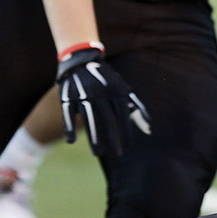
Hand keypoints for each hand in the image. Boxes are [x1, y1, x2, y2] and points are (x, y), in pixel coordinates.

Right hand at [56, 44, 150, 158]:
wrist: (81, 62)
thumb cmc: (108, 82)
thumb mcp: (124, 90)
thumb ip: (137, 108)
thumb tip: (149, 130)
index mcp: (116, 90)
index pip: (123, 115)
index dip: (126, 132)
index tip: (128, 148)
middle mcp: (100, 92)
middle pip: (107, 118)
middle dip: (112, 138)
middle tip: (116, 154)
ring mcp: (83, 94)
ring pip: (89, 118)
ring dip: (93, 136)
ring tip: (98, 153)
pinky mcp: (67, 96)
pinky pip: (68, 113)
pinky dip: (69, 126)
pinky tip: (71, 141)